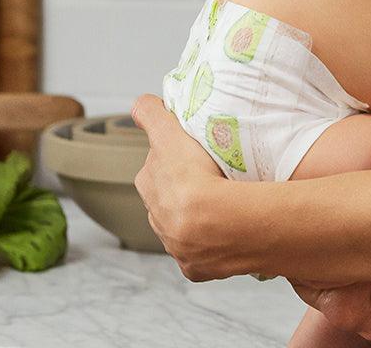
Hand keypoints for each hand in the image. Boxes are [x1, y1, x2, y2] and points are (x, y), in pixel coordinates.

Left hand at [131, 93, 236, 280]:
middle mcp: (156, 217)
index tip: (193, 156)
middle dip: (185, 190)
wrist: (219, 224)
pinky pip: (203, 254)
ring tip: (228, 207)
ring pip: (185, 227)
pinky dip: (213, 246)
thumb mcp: (171, 135)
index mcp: (150, 185)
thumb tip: (139, 103)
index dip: (175, 159)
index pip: (158, 167)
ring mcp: (175, 244)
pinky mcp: (193, 267)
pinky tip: (230, 235)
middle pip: (169, 199)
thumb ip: (152, 117)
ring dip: (201, 218)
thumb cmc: (195, 177)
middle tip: (215, 178)